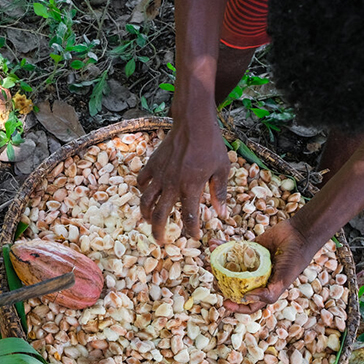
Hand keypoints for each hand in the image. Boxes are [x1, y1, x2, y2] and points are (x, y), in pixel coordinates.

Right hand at [138, 119, 228, 242]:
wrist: (193, 122)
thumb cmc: (211, 145)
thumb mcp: (222, 169)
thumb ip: (219, 193)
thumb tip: (222, 214)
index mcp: (191, 187)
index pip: (188, 217)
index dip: (191, 231)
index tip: (194, 237)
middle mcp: (172, 184)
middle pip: (160, 215)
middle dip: (160, 232)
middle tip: (161, 241)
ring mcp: (160, 174)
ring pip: (145, 201)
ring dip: (146, 215)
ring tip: (149, 221)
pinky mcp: (152, 164)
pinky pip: (142, 181)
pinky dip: (143, 190)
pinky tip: (148, 194)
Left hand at [222, 220, 315, 313]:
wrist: (298, 234)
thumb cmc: (294, 261)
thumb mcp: (283, 281)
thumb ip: (268, 294)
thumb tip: (245, 299)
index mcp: (264, 289)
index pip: (248, 304)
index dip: (236, 307)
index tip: (225, 303)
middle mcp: (256, 278)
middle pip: (235, 286)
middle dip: (222, 285)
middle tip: (214, 280)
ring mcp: (250, 263)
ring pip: (230, 267)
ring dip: (217, 265)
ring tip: (209, 262)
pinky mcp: (248, 248)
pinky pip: (232, 250)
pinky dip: (221, 247)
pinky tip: (213, 244)